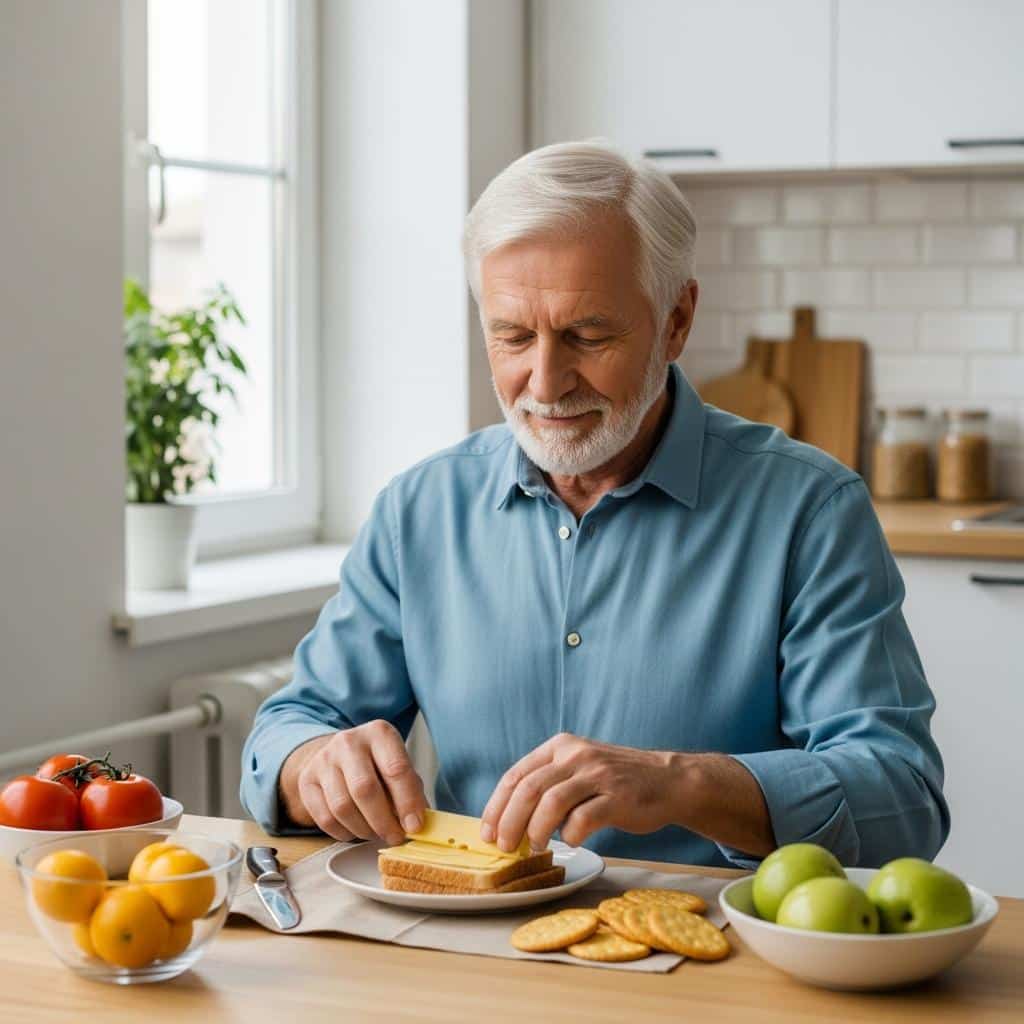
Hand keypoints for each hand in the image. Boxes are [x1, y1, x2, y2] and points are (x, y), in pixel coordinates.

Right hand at [282, 721, 427, 845]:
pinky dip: (344, 833)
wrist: (338, 754)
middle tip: (395, 837)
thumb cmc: (376, 764)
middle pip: (365, 789)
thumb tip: (417, 823)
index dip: (407, 802)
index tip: (415, 826)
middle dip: (383, 821)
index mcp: (379, 733)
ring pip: (342, 807)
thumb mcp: (398, 766)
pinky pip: (324, 819)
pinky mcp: (306, 780)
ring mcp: (324, 760)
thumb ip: (411, 790)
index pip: (396, 769)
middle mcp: (348, 741)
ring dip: (364, 830)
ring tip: (376, 833)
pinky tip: (356, 830)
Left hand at [480, 732, 683, 851]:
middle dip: (509, 821)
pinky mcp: (618, 796)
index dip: (496, 806)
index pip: (516, 774)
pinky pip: (583, 819)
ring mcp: (598, 774)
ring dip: (535, 830)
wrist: (668, 780)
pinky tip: (570, 840)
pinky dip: (570, 835)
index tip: (487, 832)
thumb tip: (509, 818)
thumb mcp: (579, 768)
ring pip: (551, 802)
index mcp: (560, 746)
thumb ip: (549, 782)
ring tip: (533, 847)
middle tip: (505, 847)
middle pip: (529, 789)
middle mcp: (576, 755)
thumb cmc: (616, 781)